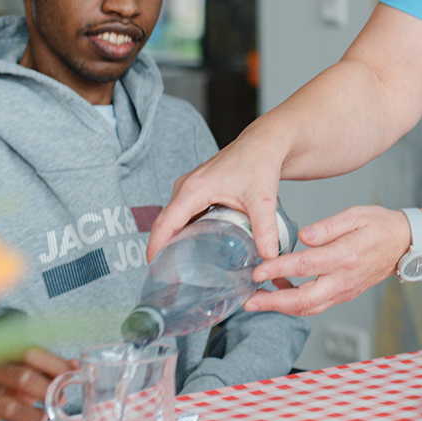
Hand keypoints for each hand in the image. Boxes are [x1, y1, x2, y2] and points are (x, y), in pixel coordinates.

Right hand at [0, 347, 73, 420]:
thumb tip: (76, 368)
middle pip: (20, 376)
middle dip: (45, 392)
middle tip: (57, 402)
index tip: (72, 377)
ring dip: (29, 416)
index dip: (55, 365)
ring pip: (3, 406)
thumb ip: (48, 371)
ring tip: (40, 418)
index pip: (30, 353)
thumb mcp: (22, 374)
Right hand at [148, 133, 289, 261]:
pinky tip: (192, 247)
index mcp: (194, 189)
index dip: (156, 246)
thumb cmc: (260, 162)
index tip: (153, 267)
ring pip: (174, 219)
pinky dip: (183, 230)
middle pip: (166, 223)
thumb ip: (265, 229)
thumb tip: (268, 257)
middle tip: (167, 276)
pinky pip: (183, 213)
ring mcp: (190, 187)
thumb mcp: (263, 199)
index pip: (166, 223)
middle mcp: (186, 187)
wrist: (265, 143)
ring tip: (177, 268)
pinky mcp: (198, 190)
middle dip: (162, 249)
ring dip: (172, 240)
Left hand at [244, 205, 411, 316]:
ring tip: (258, 301)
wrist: (405, 245)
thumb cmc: (381, 226)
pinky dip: (295, 304)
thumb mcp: (356, 215)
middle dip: (273, 303)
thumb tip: (304, 235)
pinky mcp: (344, 294)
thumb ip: (328, 226)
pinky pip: (316, 305)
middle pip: (304, 299)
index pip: (305, 266)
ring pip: (309, 307)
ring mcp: (345, 290)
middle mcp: (344, 279)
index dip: (278, 270)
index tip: (258, 271)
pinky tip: (280, 293)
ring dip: (281, 308)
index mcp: (345, 256)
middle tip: (249, 301)